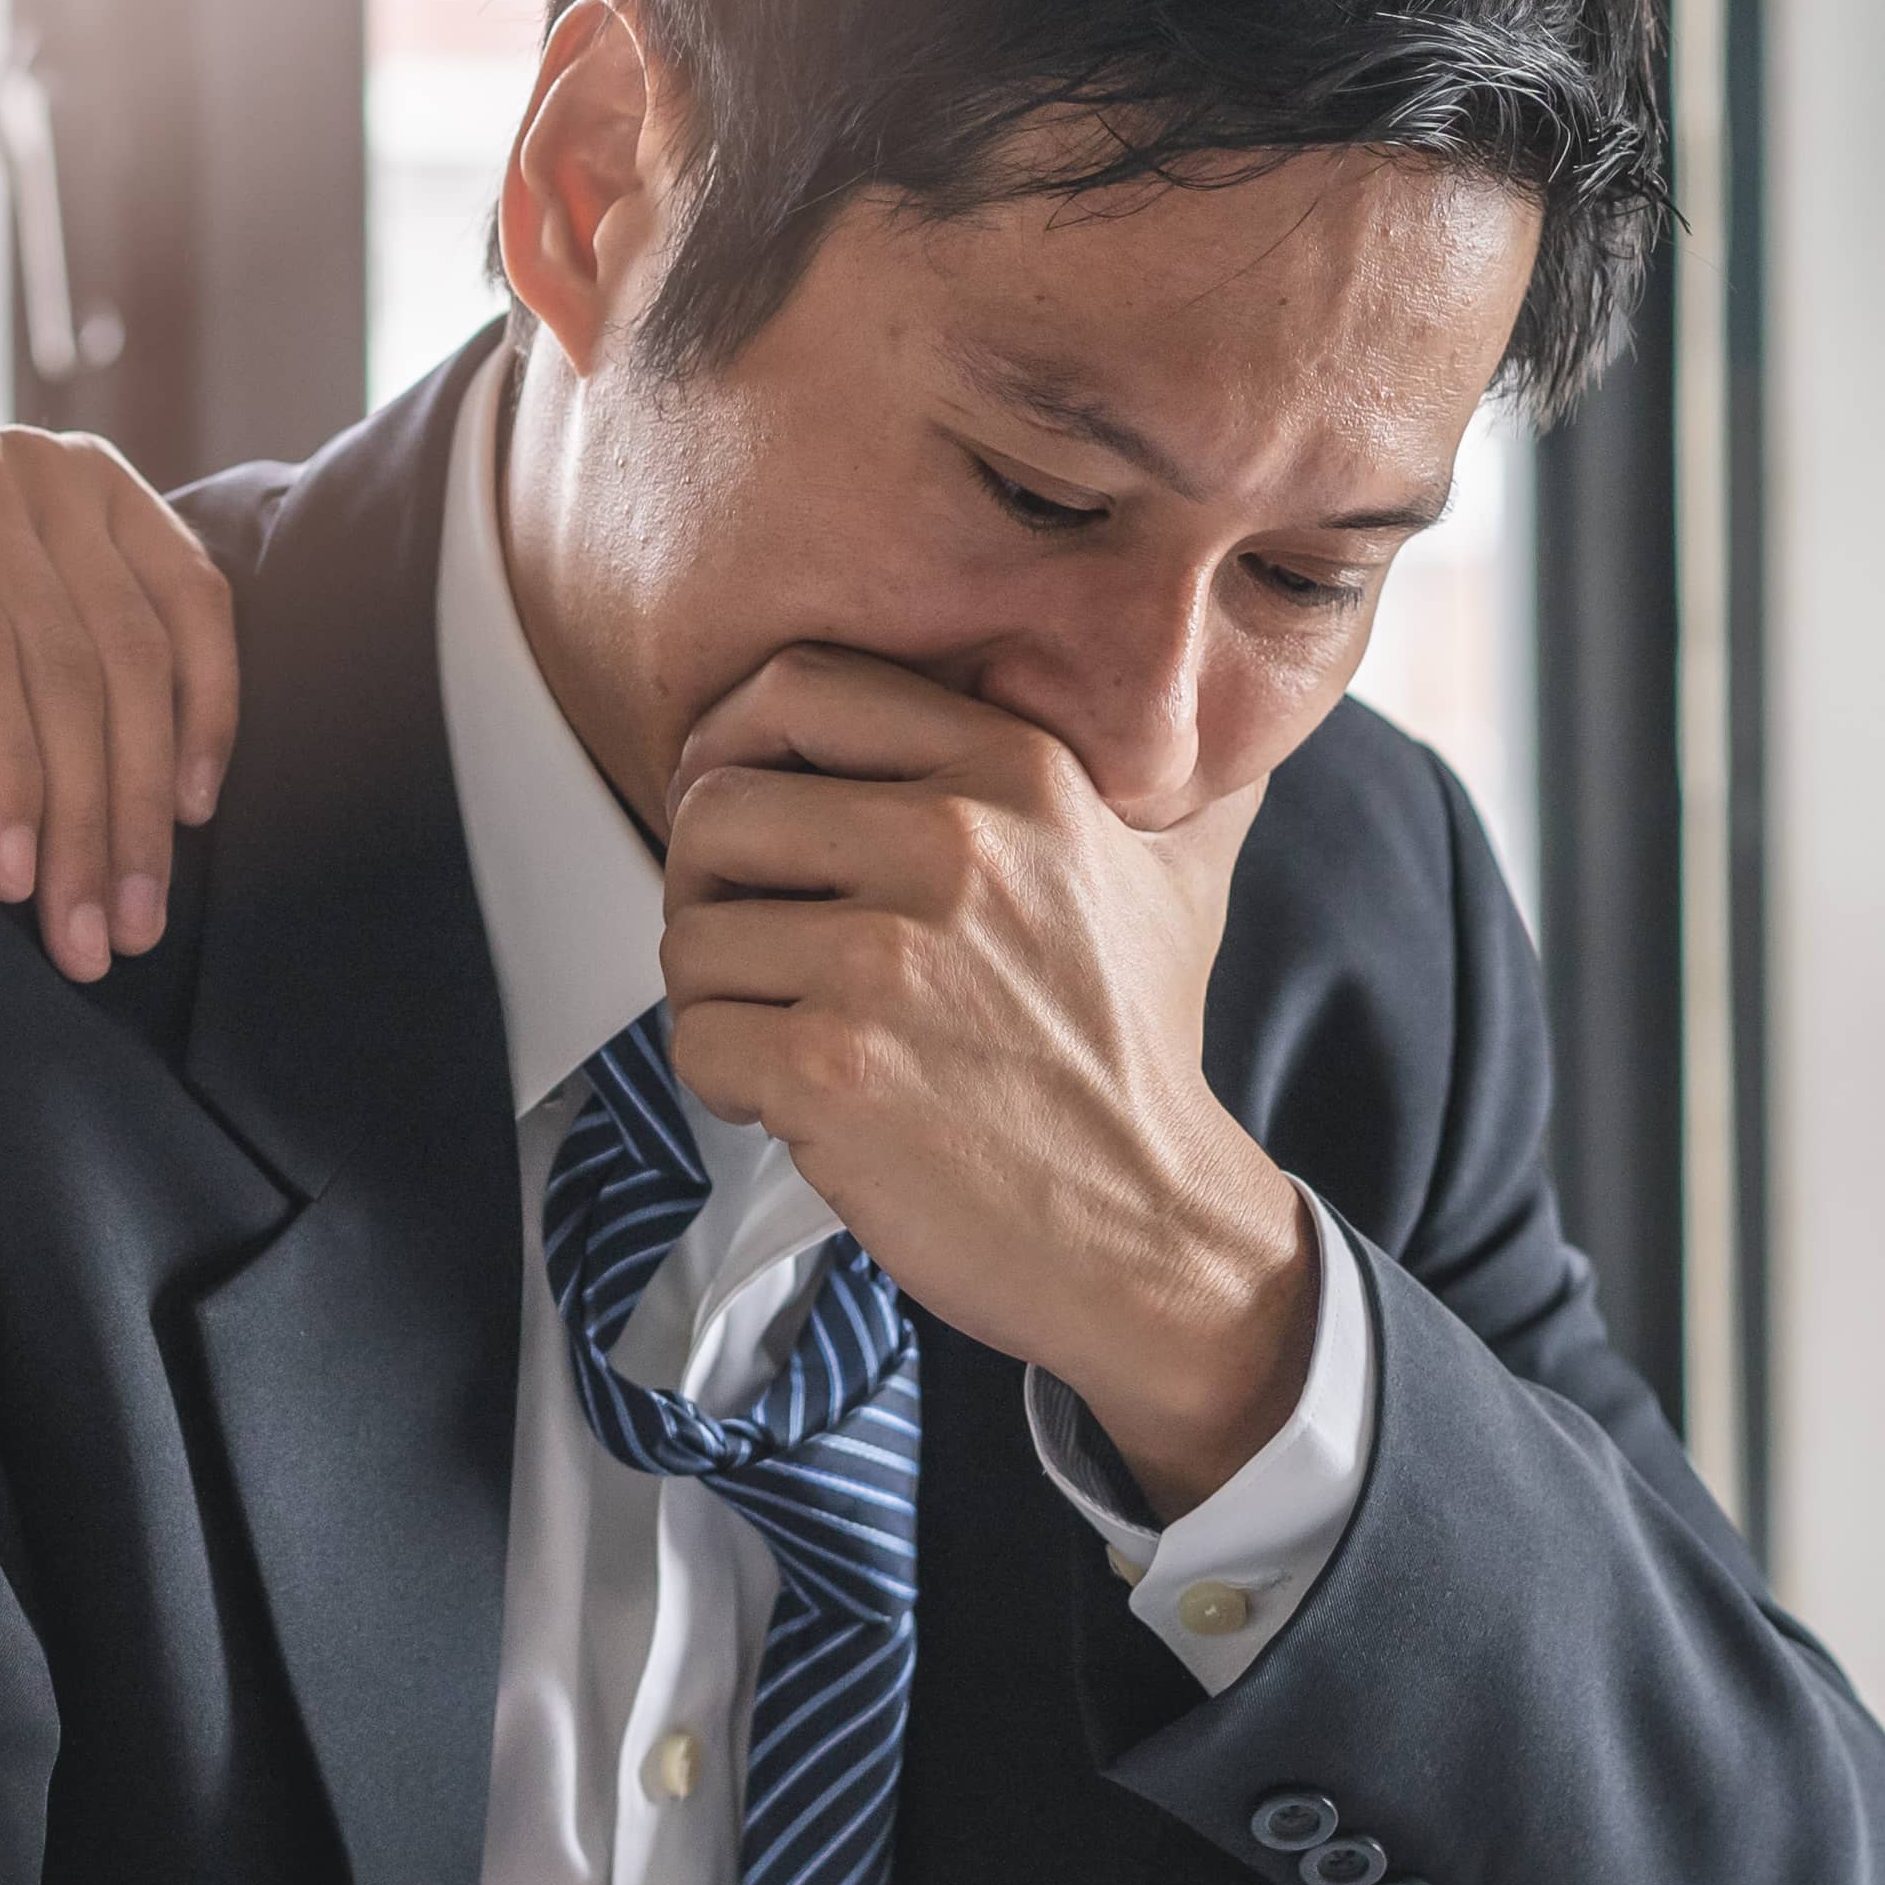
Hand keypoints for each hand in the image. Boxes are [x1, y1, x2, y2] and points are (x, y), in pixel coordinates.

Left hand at [0, 403, 240, 980]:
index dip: (0, 768)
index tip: (9, 889)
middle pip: (60, 654)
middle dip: (88, 817)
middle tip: (91, 946)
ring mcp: (43, 462)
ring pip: (135, 638)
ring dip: (151, 790)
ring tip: (138, 916)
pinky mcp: (105, 485)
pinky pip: (190, 593)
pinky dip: (207, 701)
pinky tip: (195, 807)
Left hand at [655, 645, 1300, 1508]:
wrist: (1150, 1228)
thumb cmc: (1132, 1058)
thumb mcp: (1165, 872)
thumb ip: (1130, 764)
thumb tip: (1194, 657)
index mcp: (1014, 773)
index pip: (799, 685)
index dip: (730, 741)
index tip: (734, 803)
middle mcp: (952, 846)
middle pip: (714, 808)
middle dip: (708, 888)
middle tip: (756, 946)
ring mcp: (886, 959)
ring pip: (689, 932)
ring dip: (717, 995)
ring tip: (791, 1032)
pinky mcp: (832, 1068)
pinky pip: (693, 1038)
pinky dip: (723, 1081)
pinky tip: (795, 1102)